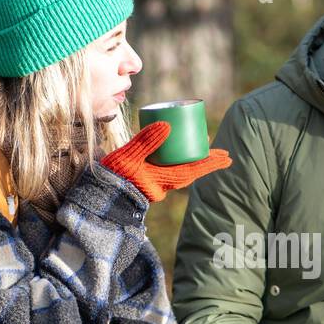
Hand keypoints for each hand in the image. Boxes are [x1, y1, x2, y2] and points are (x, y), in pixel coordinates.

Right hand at [100, 121, 232, 202]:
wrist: (95, 198)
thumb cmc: (110, 177)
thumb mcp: (127, 157)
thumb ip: (145, 142)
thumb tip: (169, 126)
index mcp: (161, 182)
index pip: (193, 170)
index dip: (211, 163)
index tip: (228, 157)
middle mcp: (161, 186)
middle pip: (190, 171)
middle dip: (206, 162)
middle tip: (222, 152)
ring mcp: (153, 185)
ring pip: (179, 171)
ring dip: (192, 160)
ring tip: (203, 148)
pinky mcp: (145, 181)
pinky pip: (166, 170)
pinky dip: (175, 161)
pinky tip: (174, 151)